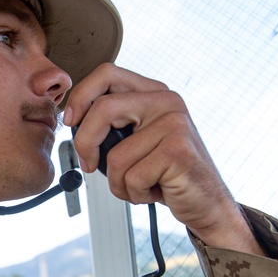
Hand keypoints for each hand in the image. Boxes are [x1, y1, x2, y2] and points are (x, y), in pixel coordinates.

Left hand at [63, 63, 263, 255]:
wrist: (206, 203)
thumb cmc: (167, 174)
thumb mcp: (138, 139)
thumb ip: (113, 122)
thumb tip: (73, 121)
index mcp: (154, 92)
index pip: (107, 73)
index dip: (81, 96)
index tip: (71, 121)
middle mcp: (167, 101)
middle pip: (102, 109)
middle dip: (85, 143)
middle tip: (89, 165)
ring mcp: (175, 125)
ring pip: (116, 156)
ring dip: (118, 183)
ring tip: (140, 185)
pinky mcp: (178, 152)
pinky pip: (132, 177)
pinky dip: (135, 193)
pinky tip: (155, 191)